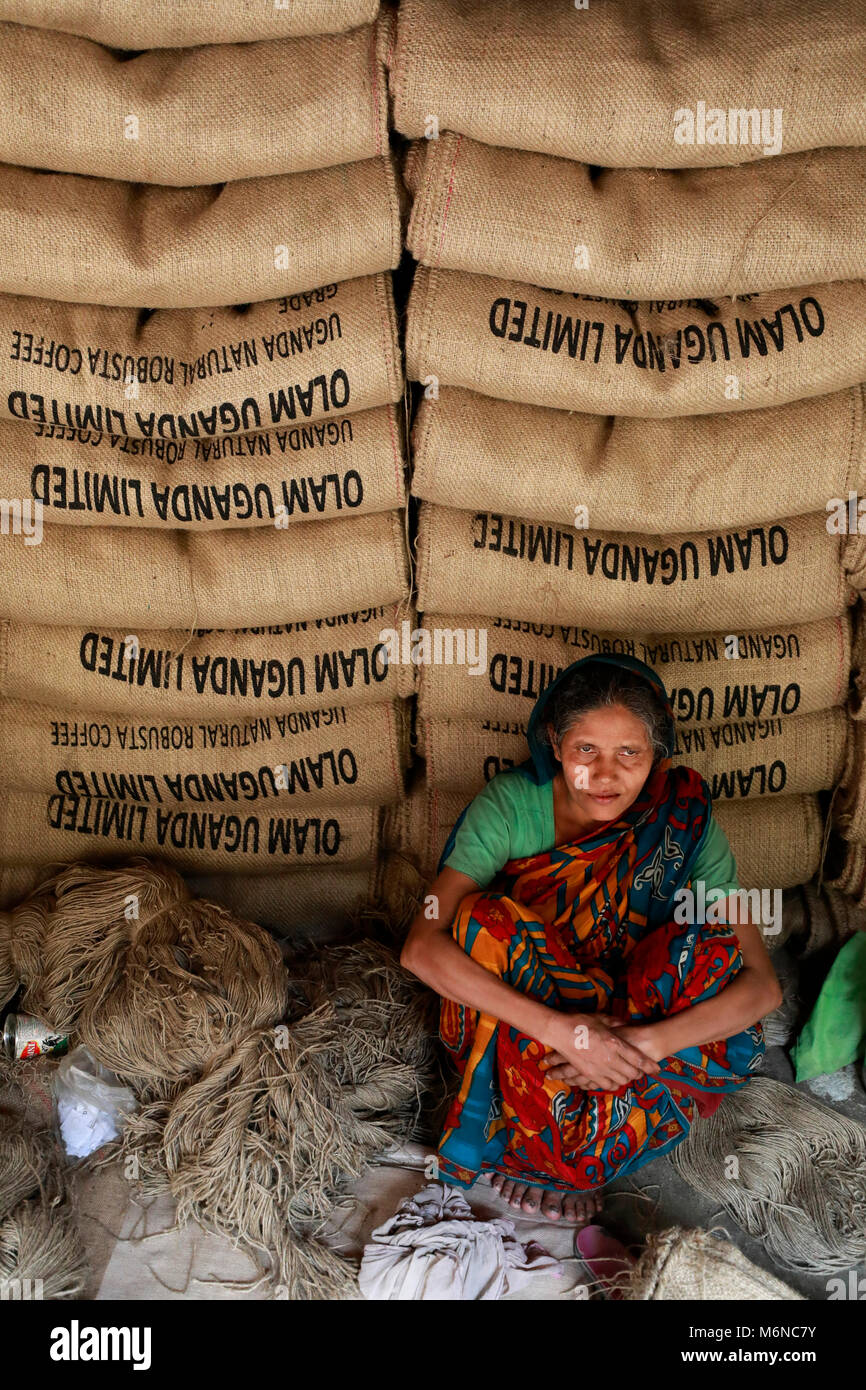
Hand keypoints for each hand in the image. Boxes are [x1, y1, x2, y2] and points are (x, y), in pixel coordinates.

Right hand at [539, 1012, 658, 1090]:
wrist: (558, 1032)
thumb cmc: (579, 1022)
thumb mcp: (600, 1019)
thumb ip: (616, 1023)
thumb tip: (626, 1024)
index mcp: (614, 1043)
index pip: (638, 1058)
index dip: (649, 1065)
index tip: (657, 1069)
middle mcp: (610, 1058)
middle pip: (632, 1072)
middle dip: (639, 1073)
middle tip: (640, 1071)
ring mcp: (599, 1068)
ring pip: (621, 1081)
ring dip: (626, 1079)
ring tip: (627, 1075)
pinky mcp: (589, 1075)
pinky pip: (606, 1085)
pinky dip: (613, 1084)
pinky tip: (613, 1080)